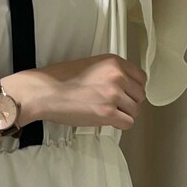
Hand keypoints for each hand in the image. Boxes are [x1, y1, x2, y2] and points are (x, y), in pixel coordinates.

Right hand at [8, 55, 147, 129]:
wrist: (46, 92)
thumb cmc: (61, 80)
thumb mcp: (90, 65)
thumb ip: (109, 73)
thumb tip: (122, 87)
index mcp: (114, 62)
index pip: (141, 78)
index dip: (134, 89)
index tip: (128, 95)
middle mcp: (117, 76)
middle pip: (140, 95)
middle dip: (130, 103)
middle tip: (117, 107)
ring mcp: (113, 95)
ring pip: (135, 111)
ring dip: (124, 115)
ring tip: (110, 114)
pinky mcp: (108, 113)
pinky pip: (128, 123)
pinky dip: (120, 125)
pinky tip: (109, 121)